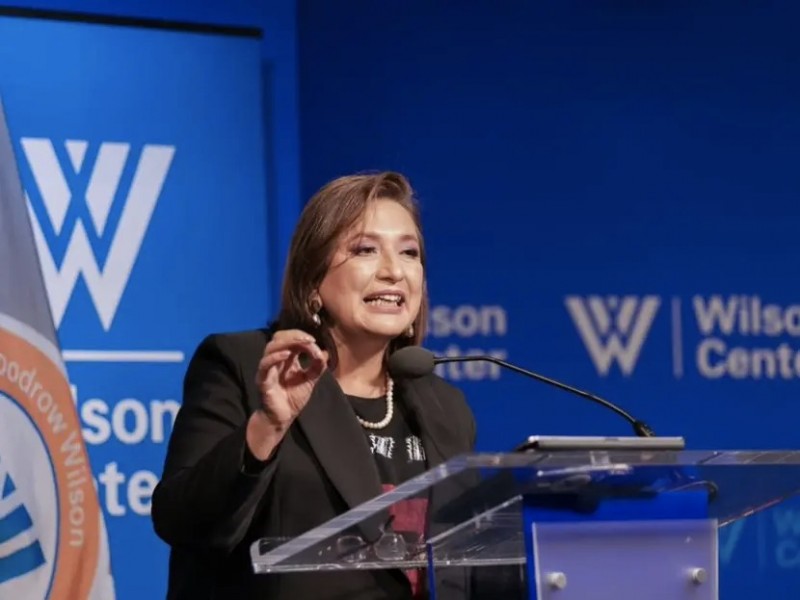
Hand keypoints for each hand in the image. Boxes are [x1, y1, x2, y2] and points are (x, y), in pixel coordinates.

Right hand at [247, 330, 327, 459]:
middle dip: (294, 335)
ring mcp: (268, 369)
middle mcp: (275, 360)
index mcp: (286, 359)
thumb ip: (317, 367)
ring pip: (271, 347)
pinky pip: (265, 364)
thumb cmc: (293, 398)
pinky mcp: (263, 379)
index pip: (290, 339)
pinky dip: (275, 357)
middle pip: (279, 338)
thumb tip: (325, 352)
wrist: (283, 418)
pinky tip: (287, 355)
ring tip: (302, 343)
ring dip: (287, 342)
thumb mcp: (310, 380)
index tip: (314, 341)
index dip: (301, 337)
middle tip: (309, 339)